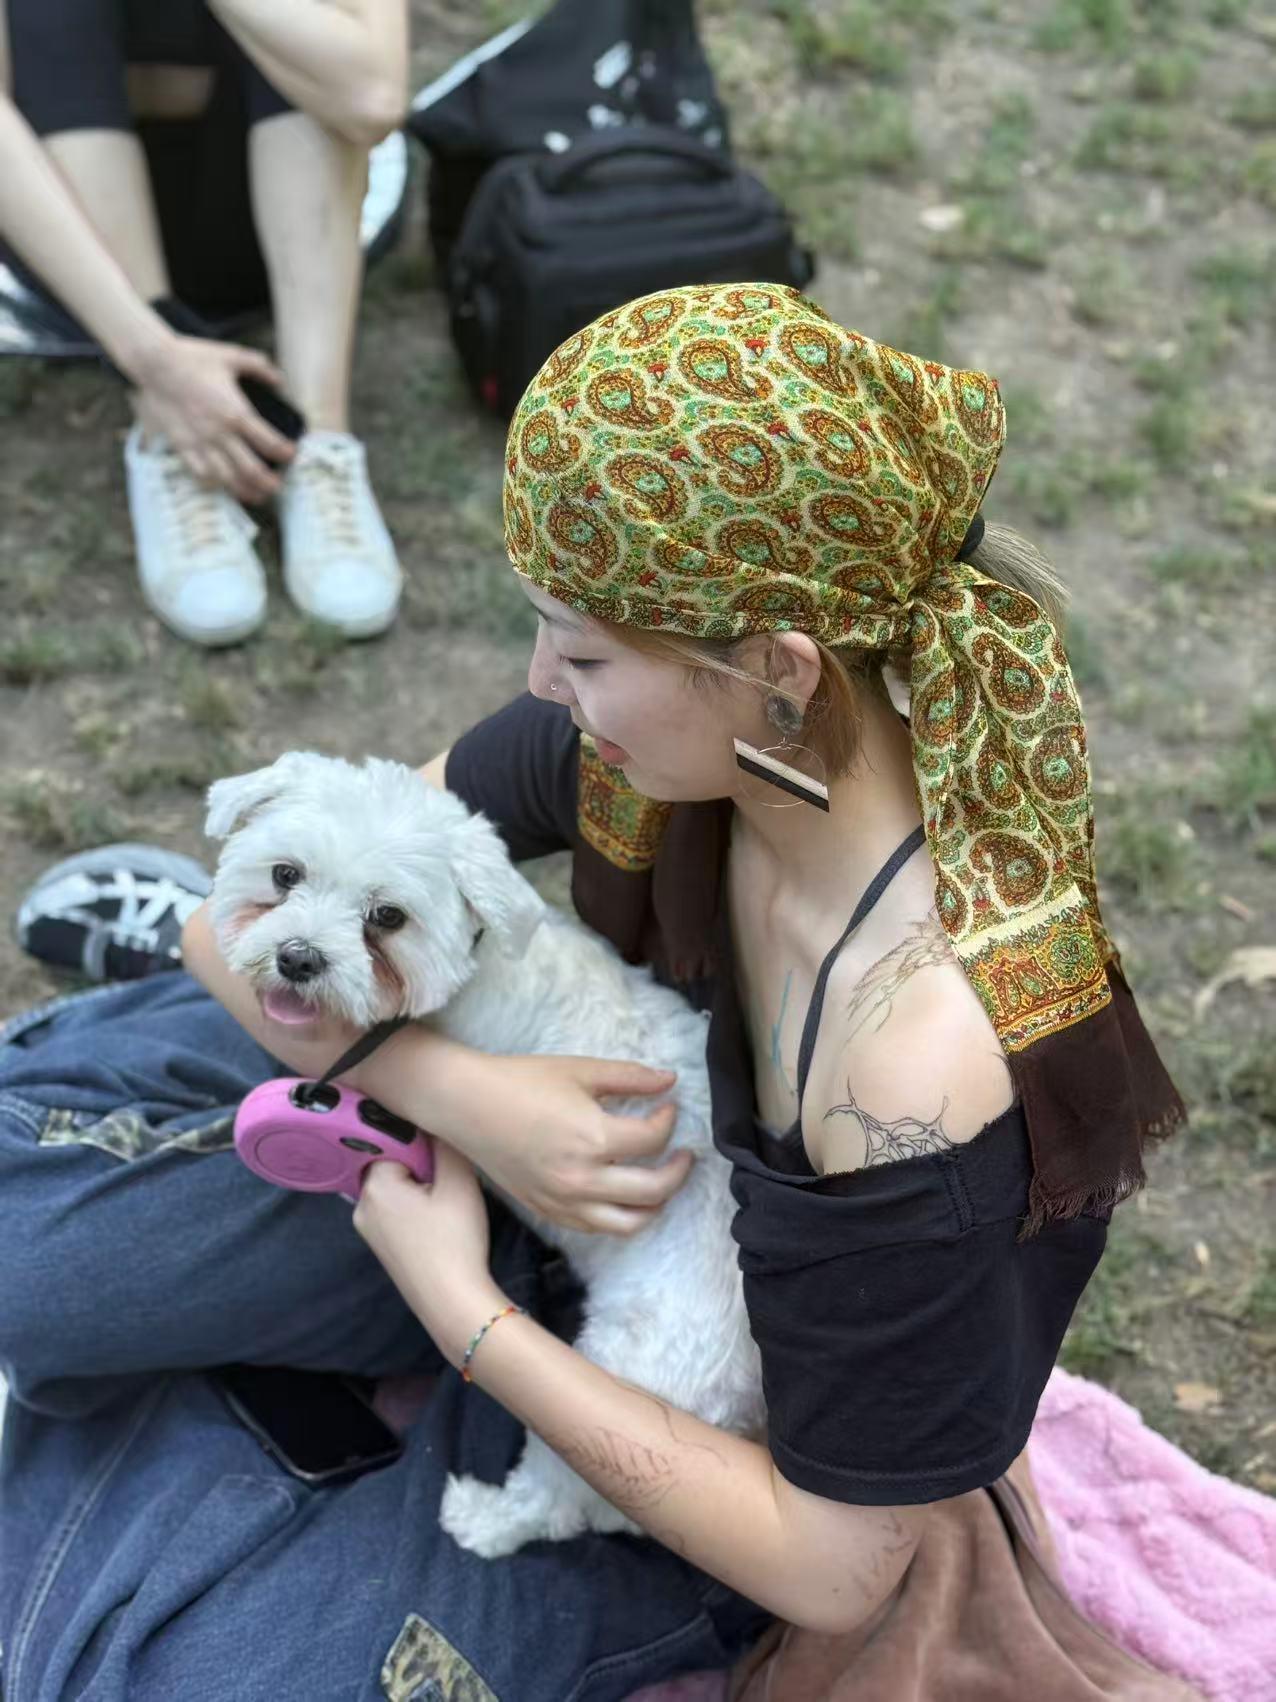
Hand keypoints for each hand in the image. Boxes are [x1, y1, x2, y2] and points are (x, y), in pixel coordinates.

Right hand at [131, 334, 296, 502]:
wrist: (155, 363)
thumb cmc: (194, 357)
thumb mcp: (232, 356)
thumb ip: (260, 367)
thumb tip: (280, 382)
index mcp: (236, 412)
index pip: (269, 443)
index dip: (285, 453)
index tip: (291, 455)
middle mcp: (220, 433)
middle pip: (252, 470)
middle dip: (269, 483)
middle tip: (277, 486)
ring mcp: (200, 442)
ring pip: (227, 479)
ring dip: (245, 491)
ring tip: (257, 495)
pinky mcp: (182, 446)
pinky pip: (200, 474)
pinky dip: (215, 485)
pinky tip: (224, 488)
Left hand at [352, 1146, 506, 1366]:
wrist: (452, 1302)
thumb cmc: (455, 1239)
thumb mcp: (459, 1182)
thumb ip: (445, 1143)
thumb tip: (434, 1120)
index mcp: (374, 1184)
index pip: (393, 1139)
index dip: (422, 1145)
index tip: (442, 1160)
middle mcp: (361, 1204)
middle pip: (391, 1163)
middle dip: (419, 1166)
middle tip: (448, 1186)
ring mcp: (367, 1229)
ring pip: (394, 1187)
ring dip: (419, 1187)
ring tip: (445, 1208)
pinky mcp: (379, 1247)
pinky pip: (394, 1211)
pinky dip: (414, 1209)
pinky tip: (437, 1225)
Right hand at [456, 1053, 693, 1237]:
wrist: (467, 1104)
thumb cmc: (522, 1081)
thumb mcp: (580, 1070)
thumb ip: (630, 1076)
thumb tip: (670, 1080)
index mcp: (594, 1138)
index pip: (653, 1140)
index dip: (669, 1120)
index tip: (668, 1106)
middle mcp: (583, 1179)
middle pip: (654, 1190)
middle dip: (678, 1170)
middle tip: (684, 1154)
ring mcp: (565, 1201)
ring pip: (629, 1223)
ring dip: (655, 1204)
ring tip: (662, 1182)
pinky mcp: (548, 1211)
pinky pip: (597, 1228)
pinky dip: (620, 1216)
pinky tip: (624, 1194)